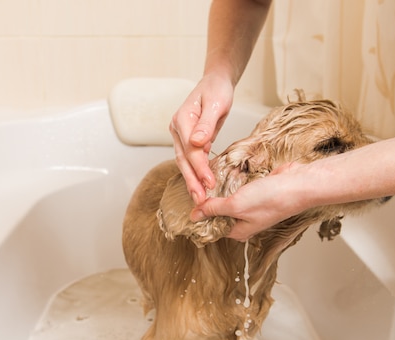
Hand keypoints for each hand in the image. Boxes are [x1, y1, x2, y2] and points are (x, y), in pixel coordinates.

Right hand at [170, 73, 234, 203]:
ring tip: (199, 199)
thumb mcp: (216, 104)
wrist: (216, 83)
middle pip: (183, 159)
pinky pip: (190, 160)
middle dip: (191, 181)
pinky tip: (201, 186)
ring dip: (191, 181)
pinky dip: (195, 173)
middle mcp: (177, 129)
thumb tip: (197, 142)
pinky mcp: (187, 140)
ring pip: (184, 162)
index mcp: (182, 120)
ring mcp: (180, 135)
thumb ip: (206, 124)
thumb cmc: (217, 90)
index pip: (190, 149)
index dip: (199, 168)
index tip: (209, 183)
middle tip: (200, 200)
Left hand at [190, 162, 309, 240]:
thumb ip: (214, 209)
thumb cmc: (272, 199)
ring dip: (220, 190)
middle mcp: (245, 220)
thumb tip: (194, 215)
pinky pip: (239, 188)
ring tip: (205, 179)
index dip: (199, 217)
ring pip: (229, 199)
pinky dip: (231, 182)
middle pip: (219, 213)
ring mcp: (252, 206)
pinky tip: (223, 173)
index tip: (186, 204)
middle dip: (208, 201)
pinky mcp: (257, 191)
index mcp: (238, 230)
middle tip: (195, 187)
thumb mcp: (236, 205)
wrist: (298, 184)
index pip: (212, 227)